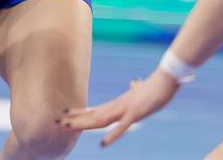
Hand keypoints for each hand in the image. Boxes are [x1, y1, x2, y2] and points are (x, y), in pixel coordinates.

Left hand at [59, 69, 179, 147]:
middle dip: (74, 120)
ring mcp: (125, 109)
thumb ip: (136, 88)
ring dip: (83, 124)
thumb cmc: (157, 84)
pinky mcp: (136, 113)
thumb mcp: (143, 89)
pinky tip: (103, 144)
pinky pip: (122, 127)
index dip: (80, 113)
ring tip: (66, 127)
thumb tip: (134, 83)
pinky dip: (112, 135)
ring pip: (100, 120)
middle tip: (55, 122)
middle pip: (93, 115)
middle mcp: (118, 106)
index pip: (95, 109)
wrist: (167, 78)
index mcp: (119, 103)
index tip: (65, 115)